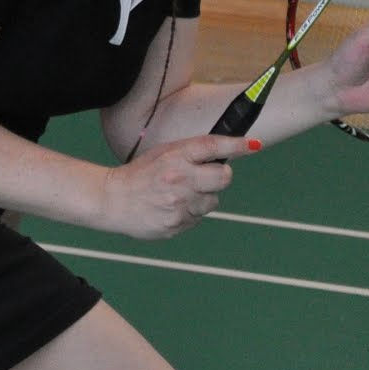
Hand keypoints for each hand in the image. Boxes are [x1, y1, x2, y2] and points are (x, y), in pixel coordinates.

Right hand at [95, 133, 256, 240]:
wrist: (114, 200)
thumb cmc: (141, 174)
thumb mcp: (164, 154)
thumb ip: (192, 153)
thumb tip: (224, 154)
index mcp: (176, 156)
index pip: (213, 146)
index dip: (237, 146)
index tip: (254, 145)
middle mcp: (180, 179)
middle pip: (223, 178)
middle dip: (220, 177)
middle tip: (207, 177)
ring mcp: (179, 204)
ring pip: (212, 202)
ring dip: (202, 198)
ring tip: (178, 195)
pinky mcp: (176, 224)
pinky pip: (197, 218)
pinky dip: (189, 213)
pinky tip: (170, 208)